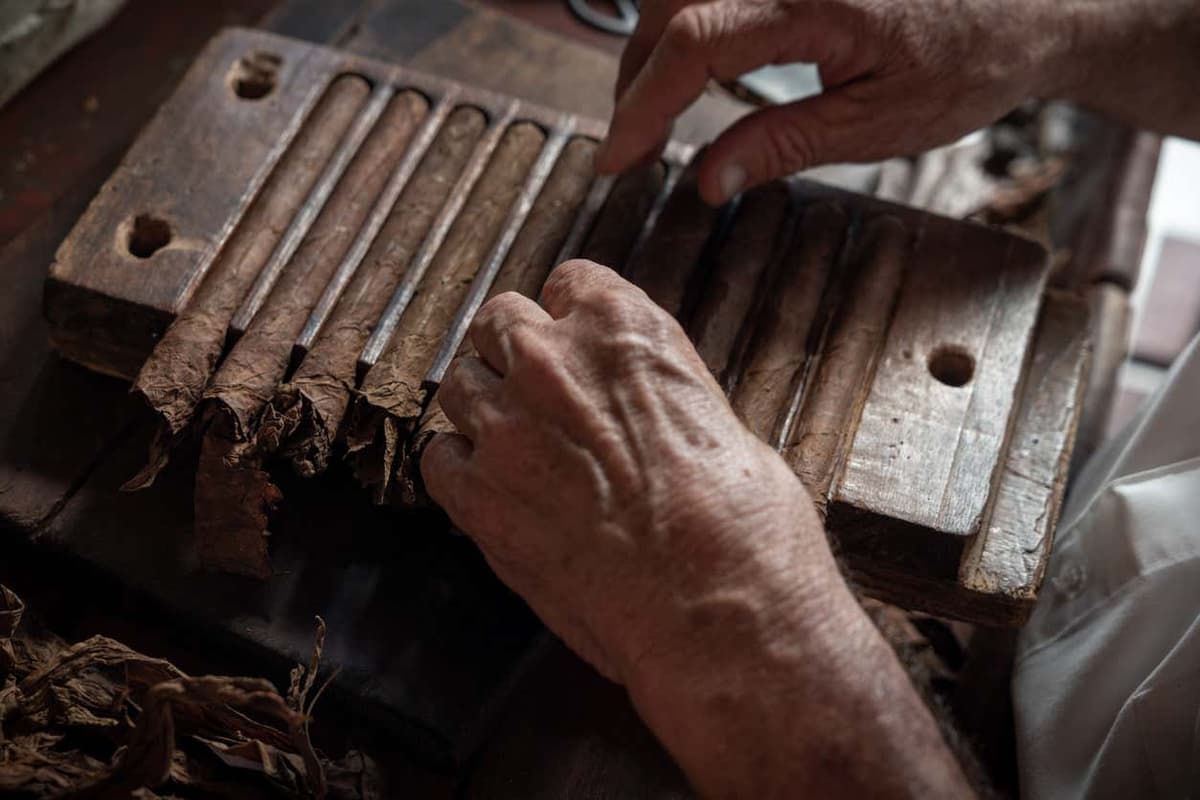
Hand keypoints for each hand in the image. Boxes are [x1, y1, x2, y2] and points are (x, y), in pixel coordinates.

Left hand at [421, 259, 841, 683]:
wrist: (715, 607)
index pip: (568, 283)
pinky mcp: (479, 497)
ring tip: (516, 449)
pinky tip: (493, 493)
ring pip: (459, 384)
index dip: (570, 319)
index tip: (574, 344)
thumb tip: (649, 409)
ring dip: (483, 408)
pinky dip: (459, 471)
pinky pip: (438, 460)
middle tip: (537, 396)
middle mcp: (552, 361)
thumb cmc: (743, 523)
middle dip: (514, 353)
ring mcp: (506, 428)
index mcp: (622, 326)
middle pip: (497, 322)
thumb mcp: (720, 419)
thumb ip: (660, 391)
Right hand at [595, 0, 1073, 203]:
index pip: (695, 44)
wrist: (1031, 6)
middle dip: (637, 77)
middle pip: (671, 3)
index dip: (643, 106)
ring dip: (654, 44)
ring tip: (654, 107)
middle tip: (634, 143)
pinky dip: (686, 20)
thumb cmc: (969, 64)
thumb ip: (783, 145)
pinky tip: (692, 61)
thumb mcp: (877, 126)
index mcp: (817, 7)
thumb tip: (708, 179)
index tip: (617, 159)